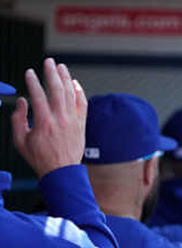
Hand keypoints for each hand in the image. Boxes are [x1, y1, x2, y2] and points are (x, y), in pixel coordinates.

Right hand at [11, 58, 87, 177]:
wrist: (62, 172)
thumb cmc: (40, 158)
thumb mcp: (20, 141)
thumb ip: (17, 119)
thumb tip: (21, 101)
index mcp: (44, 123)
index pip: (38, 95)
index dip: (33, 81)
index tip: (29, 72)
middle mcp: (61, 120)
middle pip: (57, 90)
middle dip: (52, 73)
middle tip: (49, 61)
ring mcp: (73, 122)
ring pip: (71, 95)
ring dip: (66, 78)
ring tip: (61, 67)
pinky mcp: (82, 125)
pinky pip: (83, 105)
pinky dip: (80, 92)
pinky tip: (75, 83)